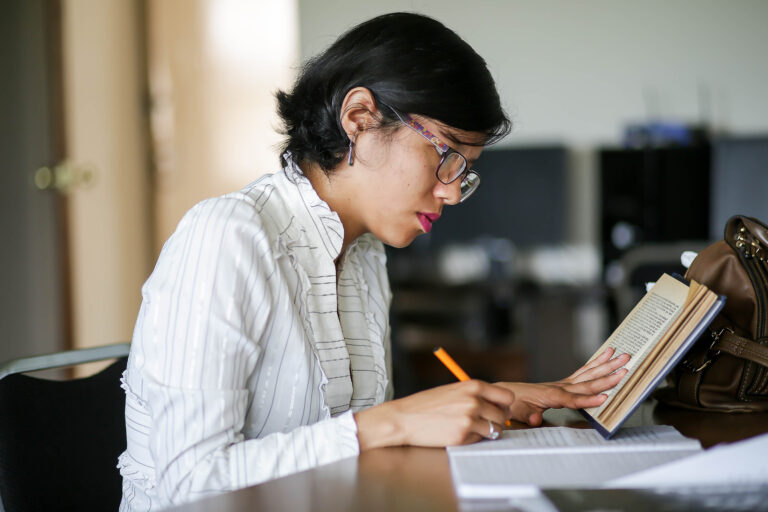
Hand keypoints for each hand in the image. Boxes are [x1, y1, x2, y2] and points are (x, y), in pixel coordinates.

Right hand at [354, 379, 515, 449]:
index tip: (499, 409)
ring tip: (470, 428)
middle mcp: (473, 401)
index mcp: (473, 386)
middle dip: (496, 420)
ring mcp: (468, 419)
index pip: (507, 396)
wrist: (404, 418)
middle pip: (502, 415)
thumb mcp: (452, 390)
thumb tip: (498, 405)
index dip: (504, 405)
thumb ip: (474, 395)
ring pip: (495, 430)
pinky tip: (457, 433)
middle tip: (483, 422)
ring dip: (487, 432)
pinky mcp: (462, 436)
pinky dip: (472, 439)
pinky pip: (479, 440)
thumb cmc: (426, 404)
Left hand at [496, 347, 629, 426]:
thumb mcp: (518, 412)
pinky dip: (596, 363)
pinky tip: (607, 355)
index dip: (589, 400)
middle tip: (625, 369)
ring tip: (622, 356)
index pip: (573, 399)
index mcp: (551, 395)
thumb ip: (529, 416)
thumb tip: (536, 420)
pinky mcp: (565, 382)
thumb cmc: (513, 404)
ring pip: (589, 374)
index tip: (605, 398)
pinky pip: (584, 372)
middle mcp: (560, 387)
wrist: (508, 394)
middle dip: (608, 377)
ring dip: (607, 365)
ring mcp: (564, 383)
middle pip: (587, 383)